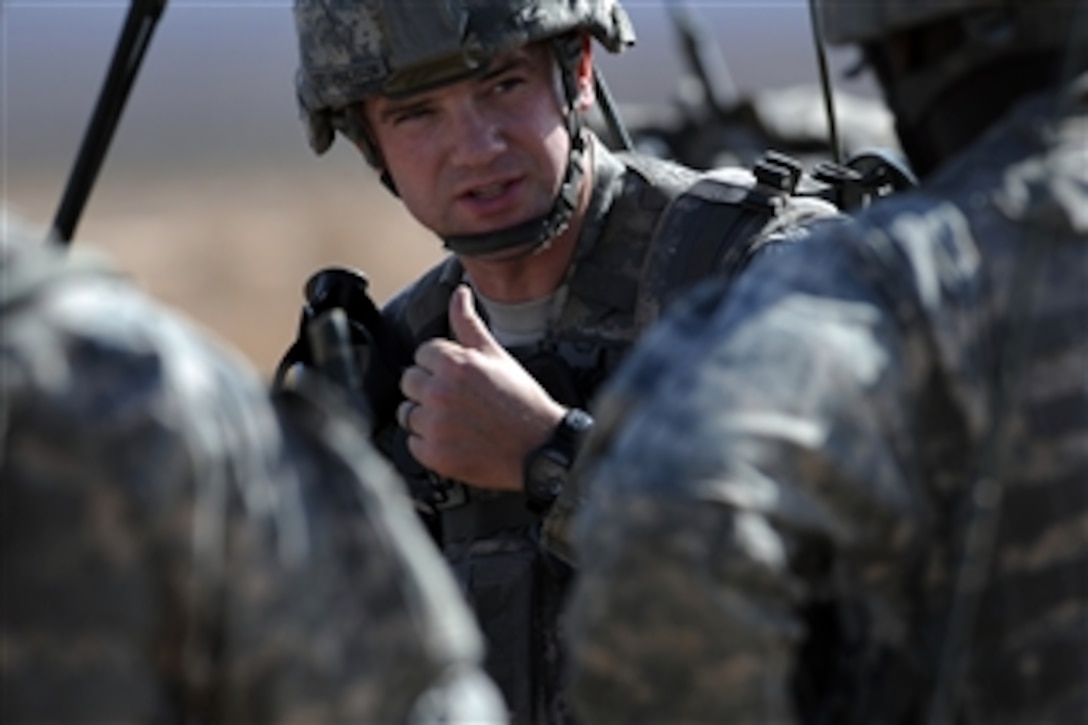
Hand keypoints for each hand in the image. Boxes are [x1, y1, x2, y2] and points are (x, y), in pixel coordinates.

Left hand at [398, 284, 565, 490]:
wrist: (540, 446)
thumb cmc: (521, 401)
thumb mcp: (496, 354)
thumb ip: (468, 323)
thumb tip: (459, 293)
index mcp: (453, 364)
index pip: (422, 354)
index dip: (440, 364)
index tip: (458, 377)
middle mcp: (440, 393)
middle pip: (409, 381)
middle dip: (428, 387)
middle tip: (456, 398)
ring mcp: (435, 425)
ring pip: (407, 413)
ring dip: (425, 415)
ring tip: (455, 419)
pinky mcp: (434, 454)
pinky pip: (412, 442)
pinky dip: (428, 442)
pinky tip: (453, 438)